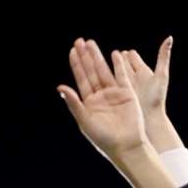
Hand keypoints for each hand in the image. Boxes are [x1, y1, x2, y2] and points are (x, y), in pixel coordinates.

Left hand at [59, 39, 176, 187]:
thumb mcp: (85, 121)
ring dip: (97, 57)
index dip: (77, 65)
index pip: (82, 80)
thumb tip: (60, 88)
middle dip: (85, 57)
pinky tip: (115, 54)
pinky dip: (118, 65)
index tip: (73, 51)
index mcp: (89, 103)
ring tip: (91, 43)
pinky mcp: (127, 93)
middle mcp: (101, 96)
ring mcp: (114, 94)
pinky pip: (122, 76)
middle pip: (91, 72)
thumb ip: (74, 103)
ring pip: (104, 71)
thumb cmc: (104, 138)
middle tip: (79, 41)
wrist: (126, 146)